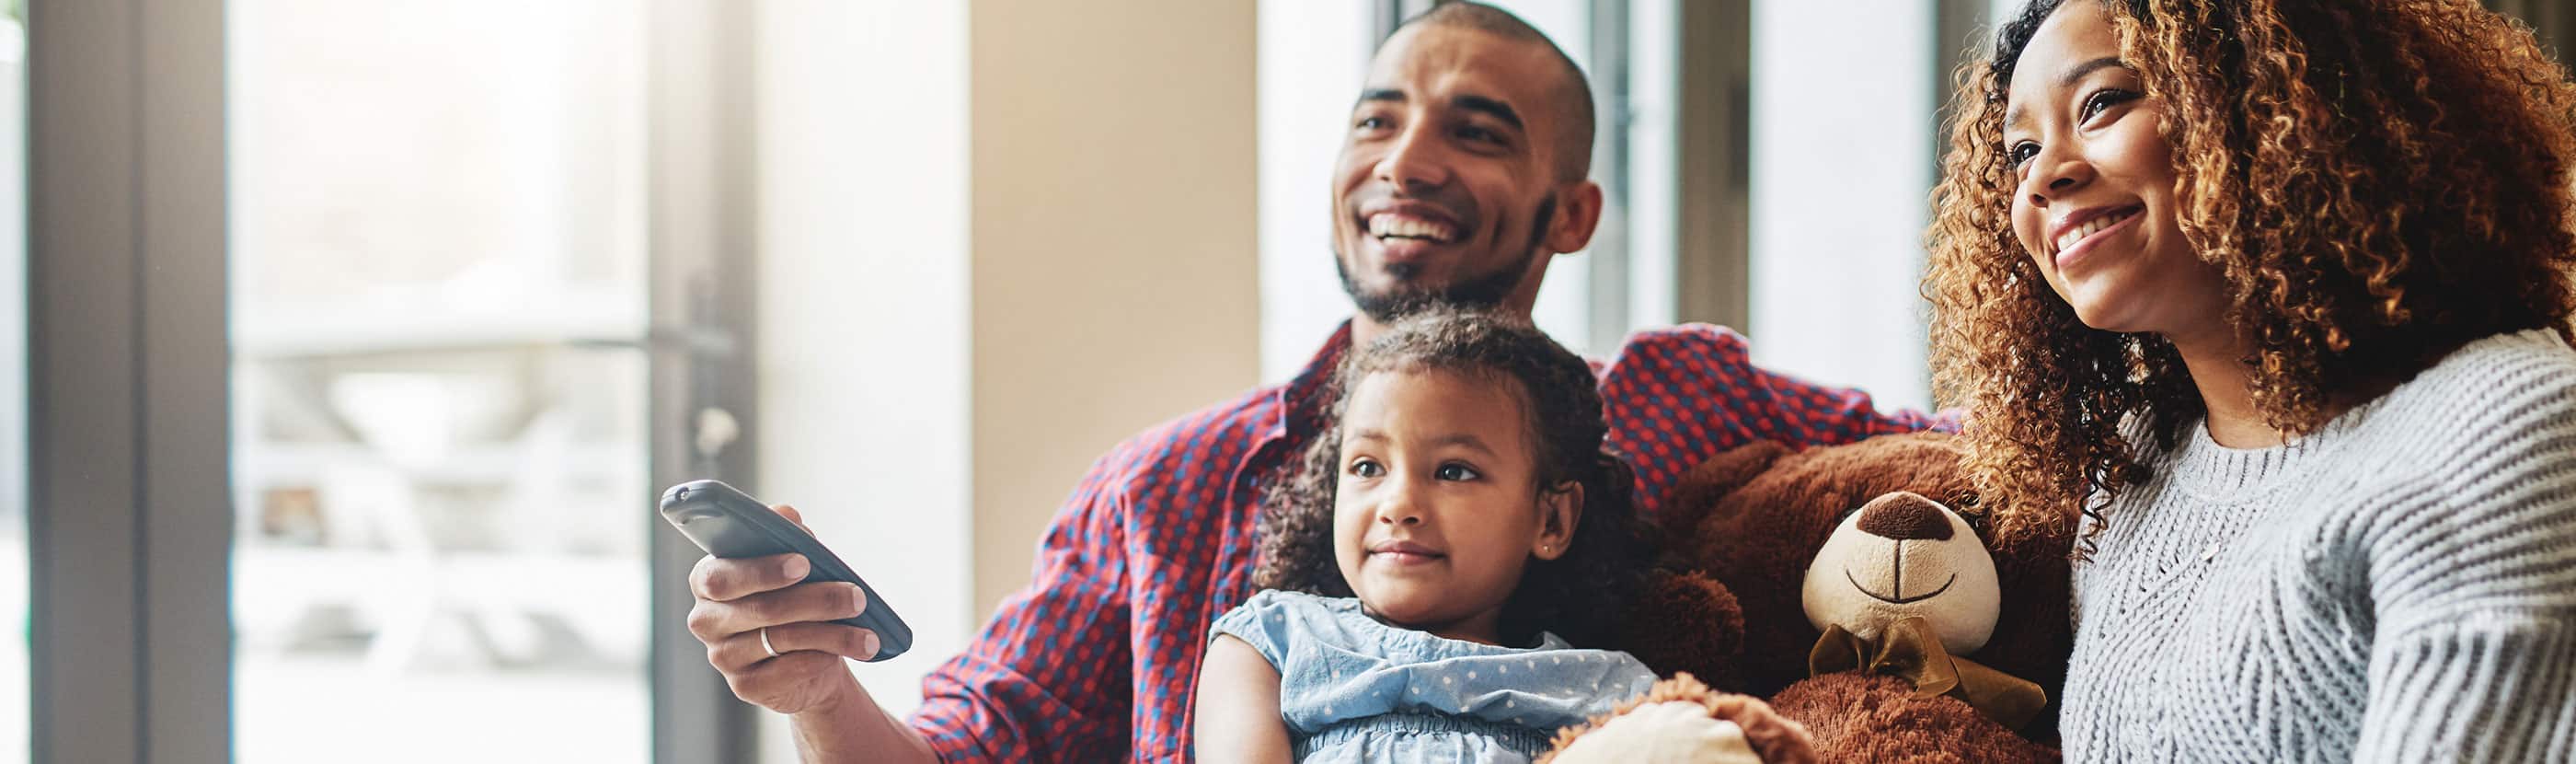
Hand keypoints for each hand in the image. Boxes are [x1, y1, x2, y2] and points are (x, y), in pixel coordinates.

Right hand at [685, 504, 882, 714]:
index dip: (763, 571)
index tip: (805, 563)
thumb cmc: (794, 596)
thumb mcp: (792, 563)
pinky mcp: (744, 686)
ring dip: (833, 634)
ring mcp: (721, 657)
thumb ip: (784, 536)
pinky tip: (848, 652)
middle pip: (761, 610)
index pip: (722, 577)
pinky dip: (821, 659)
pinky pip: (787, 671)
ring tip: (869, 632)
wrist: (807, 658)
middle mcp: (706, 620)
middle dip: (815, 601)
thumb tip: (785, 515)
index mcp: (707, 580)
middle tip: (856, 597)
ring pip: (781, 640)